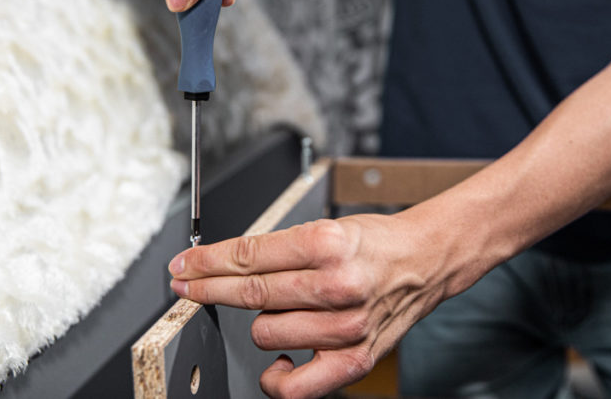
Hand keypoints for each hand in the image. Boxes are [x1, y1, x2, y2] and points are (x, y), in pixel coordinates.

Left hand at [168, 214, 451, 398]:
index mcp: (327, 243)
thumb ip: (277, 249)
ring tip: (280, 311)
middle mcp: (337, 284)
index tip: (185, 265)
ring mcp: (346, 326)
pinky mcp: (354, 358)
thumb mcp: (326, 228)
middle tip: (186, 284)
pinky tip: (279, 360)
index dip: (207, 262)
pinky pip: (295, 385)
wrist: (425, 260)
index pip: (249, 256)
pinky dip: (276, 376)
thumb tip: (221, 265)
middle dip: (208, 288)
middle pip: (250, 293)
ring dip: (260, 324)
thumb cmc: (374, 244)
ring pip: (265, 334)